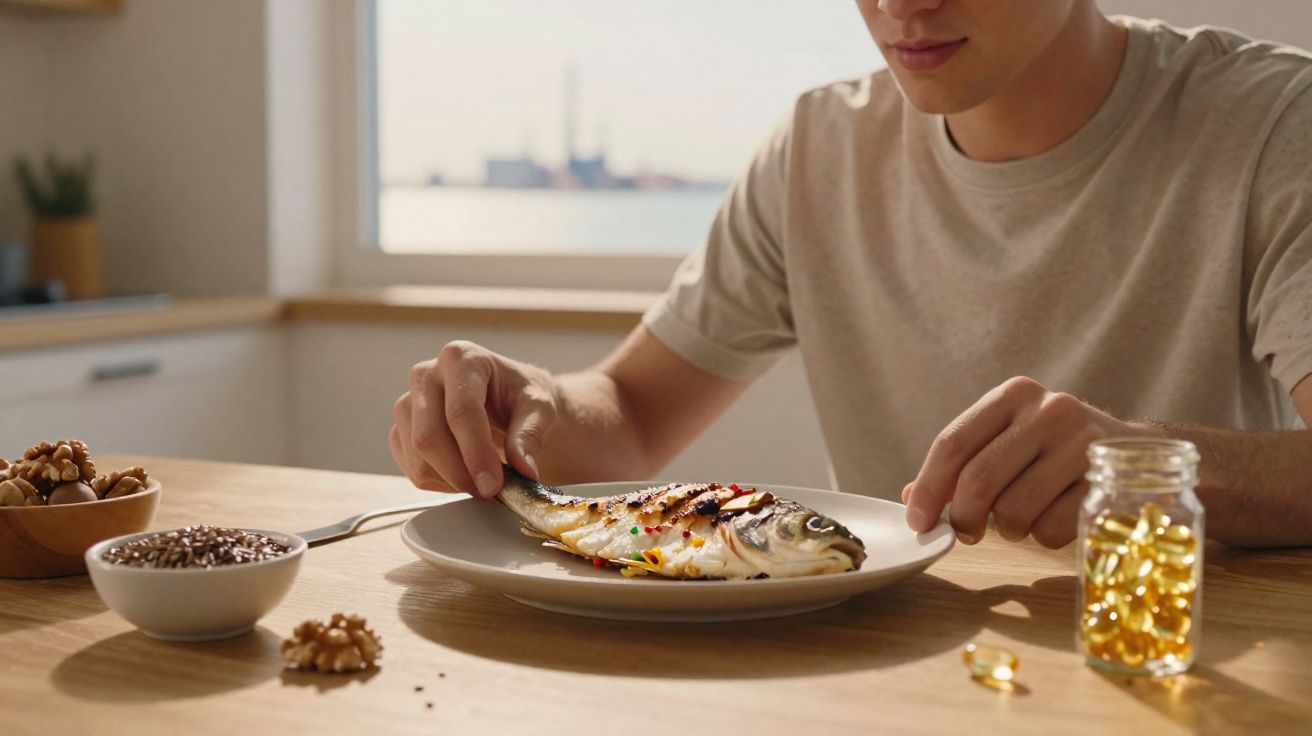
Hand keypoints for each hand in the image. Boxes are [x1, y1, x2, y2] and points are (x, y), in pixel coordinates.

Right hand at [390, 341, 557, 497]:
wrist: (508, 400)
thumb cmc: (522, 396)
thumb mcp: (540, 407)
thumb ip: (530, 435)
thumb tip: (524, 469)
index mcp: (462, 358)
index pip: (461, 411)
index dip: (475, 453)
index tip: (493, 485)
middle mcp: (427, 374)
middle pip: (429, 436)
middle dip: (460, 473)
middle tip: (491, 491)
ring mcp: (408, 402)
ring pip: (416, 456)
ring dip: (450, 481)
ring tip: (483, 482)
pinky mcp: (401, 429)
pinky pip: (410, 467)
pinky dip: (439, 483)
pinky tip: (464, 476)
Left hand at [902, 377, 1138, 547]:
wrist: (1138, 453)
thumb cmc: (1054, 451)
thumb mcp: (1009, 440)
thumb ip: (961, 465)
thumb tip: (912, 499)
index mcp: (1014, 395)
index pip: (952, 443)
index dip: (927, 488)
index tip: (917, 521)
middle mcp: (1049, 410)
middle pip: (978, 480)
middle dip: (963, 518)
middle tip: (966, 533)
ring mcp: (1083, 444)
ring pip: (1013, 511)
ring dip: (1007, 530)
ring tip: (1020, 518)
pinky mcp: (1108, 481)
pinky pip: (1051, 529)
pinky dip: (1042, 537)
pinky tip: (1054, 517)